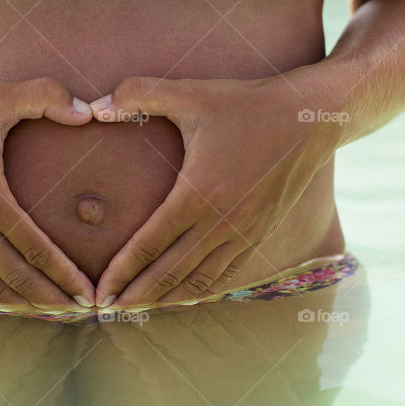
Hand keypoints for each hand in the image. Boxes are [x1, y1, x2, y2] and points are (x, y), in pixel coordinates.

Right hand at [0, 75, 97, 309]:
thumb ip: (46, 96)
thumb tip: (89, 110)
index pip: (35, 250)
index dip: (66, 276)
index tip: (90, 294)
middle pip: (16, 279)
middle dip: (53, 300)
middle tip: (84, 312)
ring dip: (22, 306)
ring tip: (53, 313)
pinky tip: (9, 304)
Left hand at [87, 66, 343, 306]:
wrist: (309, 118)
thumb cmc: (246, 104)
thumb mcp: (191, 93)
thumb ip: (139, 94)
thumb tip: (95, 105)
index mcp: (197, 195)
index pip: (149, 246)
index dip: (121, 273)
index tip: (99, 293)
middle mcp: (221, 222)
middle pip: (170, 273)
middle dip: (136, 295)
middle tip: (108, 312)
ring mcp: (244, 232)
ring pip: (199, 280)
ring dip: (167, 298)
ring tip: (140, 309)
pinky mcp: (261, 232)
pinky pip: (226, 272)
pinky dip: (201, 289)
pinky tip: (185, 295)